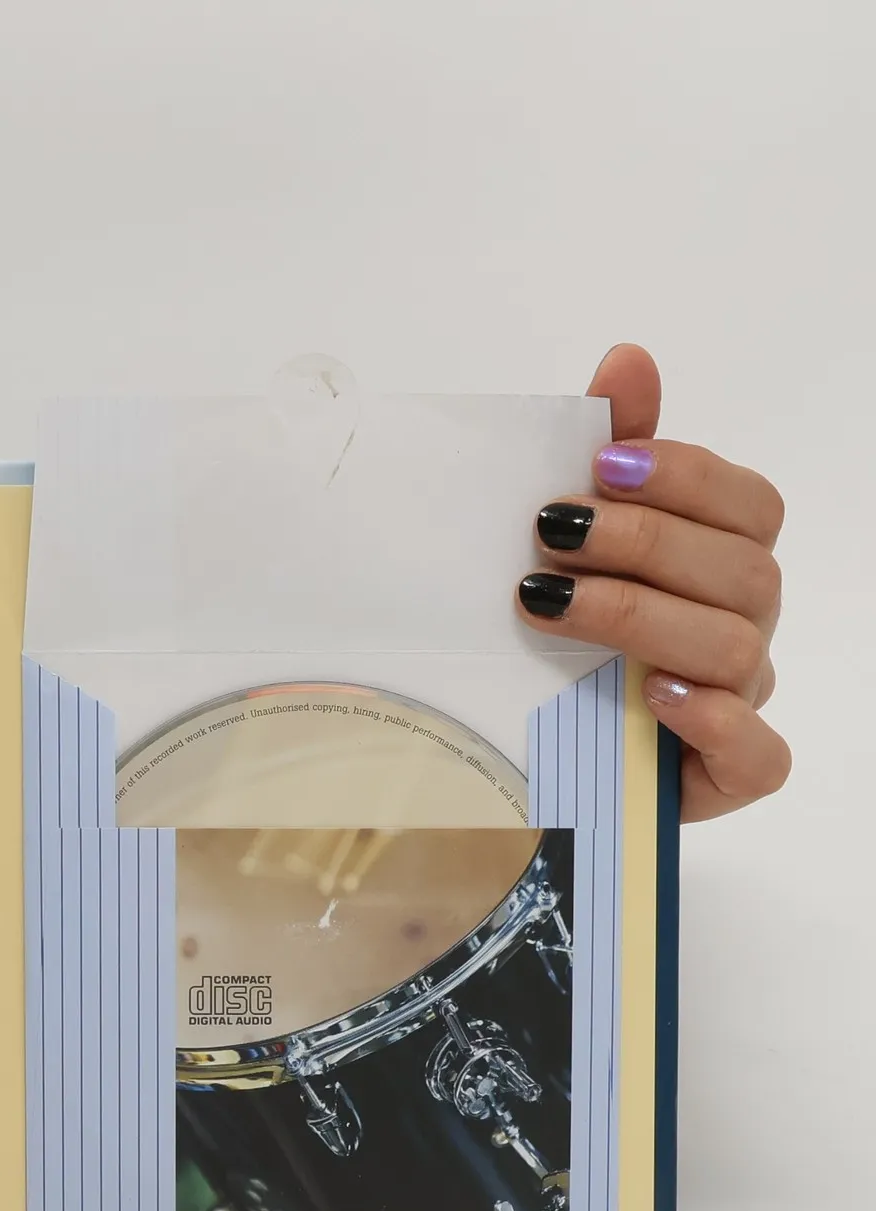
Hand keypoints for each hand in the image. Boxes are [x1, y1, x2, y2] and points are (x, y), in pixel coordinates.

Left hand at [516, 343, 788, 821]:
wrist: (528, 752)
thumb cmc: (563, 636)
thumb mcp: (571, 542)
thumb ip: (612, 451)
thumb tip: (627, 358)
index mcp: (722, 563)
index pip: (746, 504)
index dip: (685, 477)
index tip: (602, 465)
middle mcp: (740, 627)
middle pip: (743, 573)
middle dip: (645, 544)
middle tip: (549, 535)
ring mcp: (737, 702)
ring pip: (735, 651)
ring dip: (641, 618)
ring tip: (549, 605)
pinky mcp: (720, 776)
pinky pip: (758, 754)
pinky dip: (717, 723)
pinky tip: (658, 697)